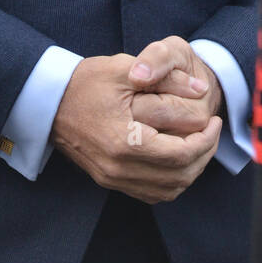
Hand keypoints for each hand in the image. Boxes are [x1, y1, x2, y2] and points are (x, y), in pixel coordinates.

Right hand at [51, 53, 221, 203]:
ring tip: (198, 143)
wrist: (48, 101)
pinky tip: (176, 157)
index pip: (180, 154)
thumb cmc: (85, 81)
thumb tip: (201, 91)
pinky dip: (171, 180)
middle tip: (211, 131)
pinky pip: (151, 192)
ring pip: (168, 190)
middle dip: (203, 154)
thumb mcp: (126, 69)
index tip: (214, 120)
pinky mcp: (108, 179)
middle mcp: (118, 168)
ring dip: (190, 170)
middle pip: (178, 176)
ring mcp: (112, 177)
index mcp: (124, 141)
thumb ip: (166, 79)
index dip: (205, 140)